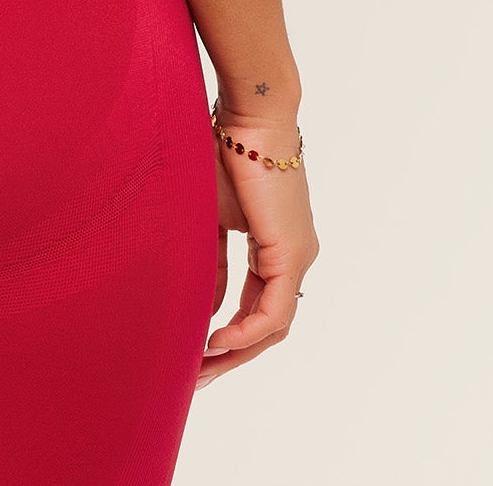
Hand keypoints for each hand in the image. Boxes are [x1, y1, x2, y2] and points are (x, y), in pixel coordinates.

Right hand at [197, 106, 318, 389]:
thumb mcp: (209, 218)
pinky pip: (274, 311)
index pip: (256, 305)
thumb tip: (205, 309)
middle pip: (269, 325)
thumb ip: (210, 263)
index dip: (228, 334)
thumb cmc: (222, 151)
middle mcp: (294, 255)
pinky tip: (216, 341)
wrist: (248, 116)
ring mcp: (297, 255)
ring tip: (202, 367)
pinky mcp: (292, 251)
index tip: (194, 351)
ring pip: (274, 325)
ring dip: (238, 351)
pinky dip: (246, 331)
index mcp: (275, 244)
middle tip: (197, 377)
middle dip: (232, 355)